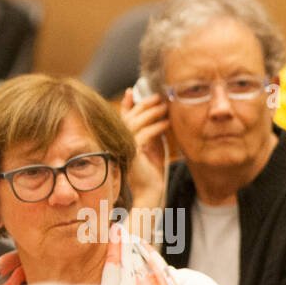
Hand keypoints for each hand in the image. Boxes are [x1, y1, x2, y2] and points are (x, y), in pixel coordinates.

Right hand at [120, 87, 168, 212]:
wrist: (151, 193)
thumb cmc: (153, 173)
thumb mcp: (153, 148)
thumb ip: (152, 133)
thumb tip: (158, 116)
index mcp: (122, 140)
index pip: (123, 118)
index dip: (127, 104)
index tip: (132, 90)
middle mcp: (119, 142)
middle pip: (129, 117)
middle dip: (143, 104)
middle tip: (157, 96)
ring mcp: (124, 148)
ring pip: (135, 124)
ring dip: (151, 113)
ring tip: (164, 107)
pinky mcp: (132, 154)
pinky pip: (144, 136)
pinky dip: (155, 127)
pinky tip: (166, 123)